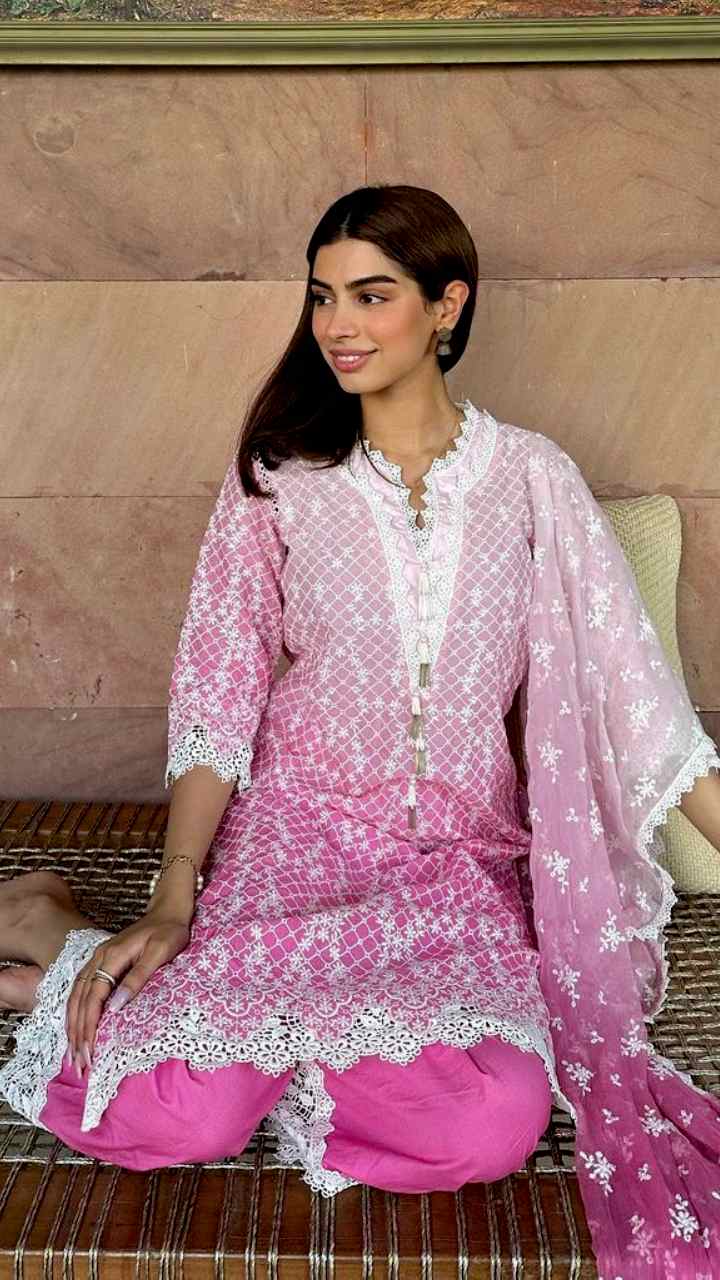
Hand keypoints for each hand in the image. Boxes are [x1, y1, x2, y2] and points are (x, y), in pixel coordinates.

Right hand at [64, 909, 190, 1076]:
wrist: (168, 912)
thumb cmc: (170, 932)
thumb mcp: (161, 952)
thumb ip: (139, 977)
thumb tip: (116, 1006)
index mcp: (111, 956)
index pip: (93, 998)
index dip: (88, 1027)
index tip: (89, 1053)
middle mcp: (98, 958)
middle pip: (79, 1001)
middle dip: (76, 1035)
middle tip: (79, 1065)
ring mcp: (96, 960)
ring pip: (75, 997)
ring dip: (72, 1028)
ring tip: (73, 1056)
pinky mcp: (100, 963)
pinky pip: (80, 991)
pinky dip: (74, 1014)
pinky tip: (75, 1030)